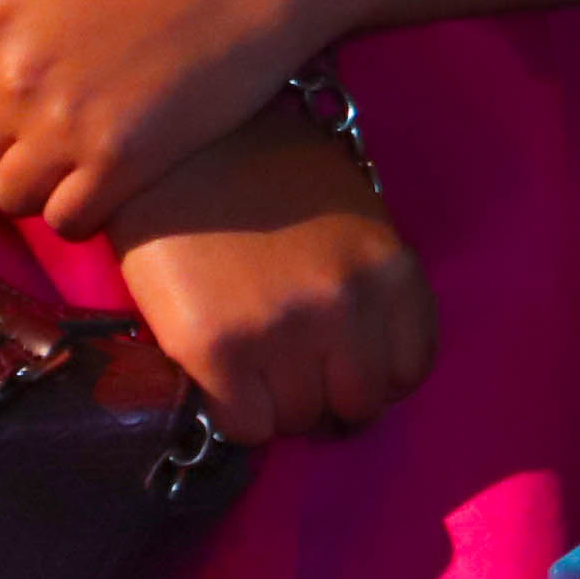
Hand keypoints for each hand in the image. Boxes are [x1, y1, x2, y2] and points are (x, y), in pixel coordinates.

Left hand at [0, 0, 325, 241]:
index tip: (11, 103)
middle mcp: (19, 80)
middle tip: (45, 134)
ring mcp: (69, 126)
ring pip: (10, 197)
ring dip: (35, 186)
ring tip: (73, 160)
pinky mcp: (124, 163)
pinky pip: (67, 221)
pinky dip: (79, 212)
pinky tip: (105, 183)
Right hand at [107, 98, 432, 443]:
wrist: (169, 149)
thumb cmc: (262, 170)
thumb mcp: (349, 212)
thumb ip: (369, 281)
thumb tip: (366, 353)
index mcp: (389, 270)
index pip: (409, 369)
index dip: (374, 373)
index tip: (344, 363)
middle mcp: (347, 306)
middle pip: (358, 405)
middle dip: (328, 394)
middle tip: (293, 367)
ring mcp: (283, 332)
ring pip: (299, 420)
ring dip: (277, 402)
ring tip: (251, 355)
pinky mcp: (217, 351)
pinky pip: (245, 429)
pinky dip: (234, 413)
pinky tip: (219, 372)